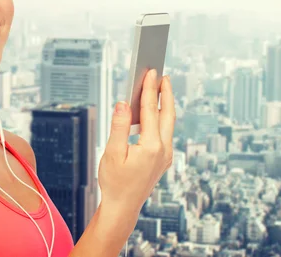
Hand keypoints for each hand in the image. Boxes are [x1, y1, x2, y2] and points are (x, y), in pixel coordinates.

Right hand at [98, 69, 175, 214]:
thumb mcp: (112, 153)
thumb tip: (124, 103)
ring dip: (165, 105)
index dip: (150, 89)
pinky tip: (154, 113)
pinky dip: (162, 118)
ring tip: (160, 89)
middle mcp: (163, 150)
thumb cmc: (114, 182)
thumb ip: (119, 126)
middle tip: (162, 75)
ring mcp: (166, 156)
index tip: (150, 73)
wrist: (122, 207)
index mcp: (151, 147)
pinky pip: (166, 132)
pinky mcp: (163, 159)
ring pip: (169, 123)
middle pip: (168, 114)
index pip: (151, 111)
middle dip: (166, 93)